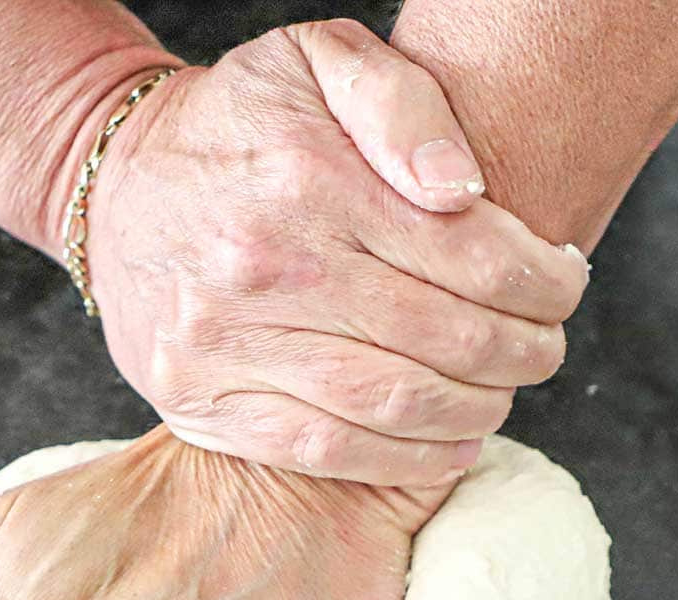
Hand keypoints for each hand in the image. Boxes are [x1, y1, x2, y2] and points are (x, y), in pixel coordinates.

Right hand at [81, 19, 589, 485]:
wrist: (113, 189)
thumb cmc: (235, 130)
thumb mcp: (313, 62)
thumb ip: (402, 103)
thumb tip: (466, 190)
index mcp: (310, 180)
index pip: (477, 255)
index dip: (545, 284)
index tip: (564, 287)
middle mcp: (268, 267)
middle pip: (447, 339)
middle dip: (524, 353)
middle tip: (544, 350)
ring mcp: (230, 345)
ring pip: (395, 403)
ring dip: (477, 410)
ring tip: (502, 395)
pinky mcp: (205, 403)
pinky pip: (327, 450)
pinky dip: (406, 459)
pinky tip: (448, 444)